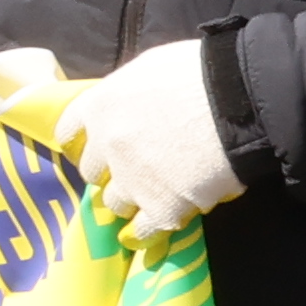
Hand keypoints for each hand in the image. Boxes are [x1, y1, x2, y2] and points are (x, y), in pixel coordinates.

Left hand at [61, 36, 245, 234]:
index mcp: (98, 106)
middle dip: (110, 174)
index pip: (68, 132)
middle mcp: (106, 145)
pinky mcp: (160, 206)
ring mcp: (131, 178)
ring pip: (115, 202)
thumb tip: (134, 106)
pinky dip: (145, 234)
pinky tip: (149, 235)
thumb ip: (130, 95)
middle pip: (94, 172)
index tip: (93, 152)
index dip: (83, 145)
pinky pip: (144, 229)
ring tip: (150, 200)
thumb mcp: (148, 70)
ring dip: (131, 202)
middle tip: (133, 174)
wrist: (237, 100)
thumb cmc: (199, 73)